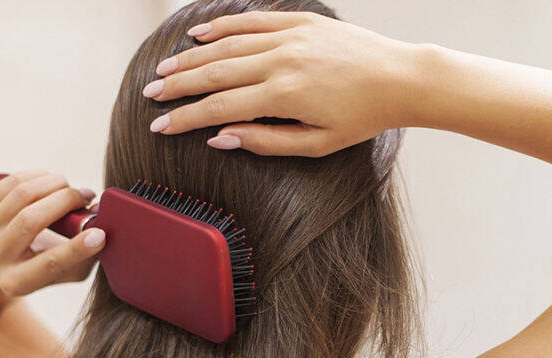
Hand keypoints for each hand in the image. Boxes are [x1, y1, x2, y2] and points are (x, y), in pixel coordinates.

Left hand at [0, 170, 104, 296]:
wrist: (4, 257)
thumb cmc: (46, 263)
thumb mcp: (68, 270)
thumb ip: (87, 255)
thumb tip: (101, 225)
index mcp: (17, 283)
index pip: (48, 265)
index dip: (76, 249)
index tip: (100, 234)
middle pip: (29, 221)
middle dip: (64, 202)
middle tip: (87, 196)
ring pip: (20, 195)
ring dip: (53, 183)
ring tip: (69, 187)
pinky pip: (11, 182)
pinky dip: (36, 176)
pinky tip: (50, 180)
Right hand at [144, 11, 425, 156]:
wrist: (402, 79)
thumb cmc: (363, 118)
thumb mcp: (316, 144)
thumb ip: (266, 141)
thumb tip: (221, 137)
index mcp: (284, 95)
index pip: (219, 106)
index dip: (185, 117)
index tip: (159, 126)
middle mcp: (282, 61)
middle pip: (214, 72)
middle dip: (177, 85)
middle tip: (150, 94)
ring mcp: (290, 36)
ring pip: (228, 44)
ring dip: (192, 57)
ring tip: (165, 69)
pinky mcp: (301, 21)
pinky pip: (252, 20)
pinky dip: (223, 26)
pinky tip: (199, 35)